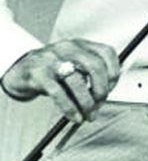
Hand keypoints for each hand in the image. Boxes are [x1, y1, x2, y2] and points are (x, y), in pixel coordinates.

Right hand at [1, 39, 119, 122]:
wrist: (20, 70)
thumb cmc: (53, 69)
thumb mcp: (73, 63)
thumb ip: (90, 73)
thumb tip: (106, 94)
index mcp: (80, 44)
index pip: (106, 52)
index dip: (114, 71)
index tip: (112, 87)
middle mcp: (68, 48)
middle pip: (95, 66)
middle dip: (102, 88)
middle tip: (101, 103)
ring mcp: (52, 60)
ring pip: (78, 81)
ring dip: (87, 102)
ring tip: (89, 114)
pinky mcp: (39, 75)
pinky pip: (59, 93)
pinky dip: (70, 108)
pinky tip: (75, 116)